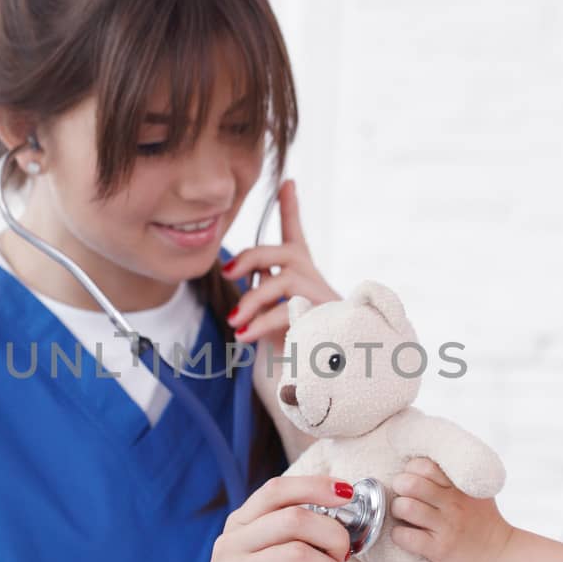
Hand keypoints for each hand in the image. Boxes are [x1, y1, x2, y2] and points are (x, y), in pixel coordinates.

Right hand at [172, 476, 352, 561]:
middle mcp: (231, 546)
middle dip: (333, 534)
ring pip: (298, 554)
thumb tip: (336, 520)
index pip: (276, 490)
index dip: (315, 485)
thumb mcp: (253, 561)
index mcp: (237, 527)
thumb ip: (282, 538)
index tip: (346, 492)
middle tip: (343, 555)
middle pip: (294, 519)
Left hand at [222, 179, 341, 343]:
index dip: (292, 207)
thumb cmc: (300, 345)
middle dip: (252, 256)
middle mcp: (315, 281)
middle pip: (285, 251)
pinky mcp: (325, 321)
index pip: (296, 235)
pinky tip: (243, 336)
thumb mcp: (276, 313)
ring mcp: (323, 299)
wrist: (335, 380)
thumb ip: (261, 290)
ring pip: (285, 280)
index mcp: (303, 275)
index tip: (288, 181)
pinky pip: (288, 313)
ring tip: (235, 324)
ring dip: (254, 300)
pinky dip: (262, 323)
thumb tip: (237, 270)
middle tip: (227, 274)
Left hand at [389, 457, 515, 561]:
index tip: (413, 479)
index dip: (412, 470)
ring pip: (405, 507)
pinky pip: (404, 536)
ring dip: (397, 510)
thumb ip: (452, 476)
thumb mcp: (475, 491)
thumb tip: (420, 464)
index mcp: (460, 486)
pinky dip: (398, 535)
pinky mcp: (438, 548)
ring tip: (404, 515)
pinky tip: (406, 535)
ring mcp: (446, 526)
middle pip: (410, 483)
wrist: (500, 553)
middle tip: (404, 496)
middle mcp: (453, 503)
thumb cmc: (482, 521)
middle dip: (400, 487)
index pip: (424, 465)